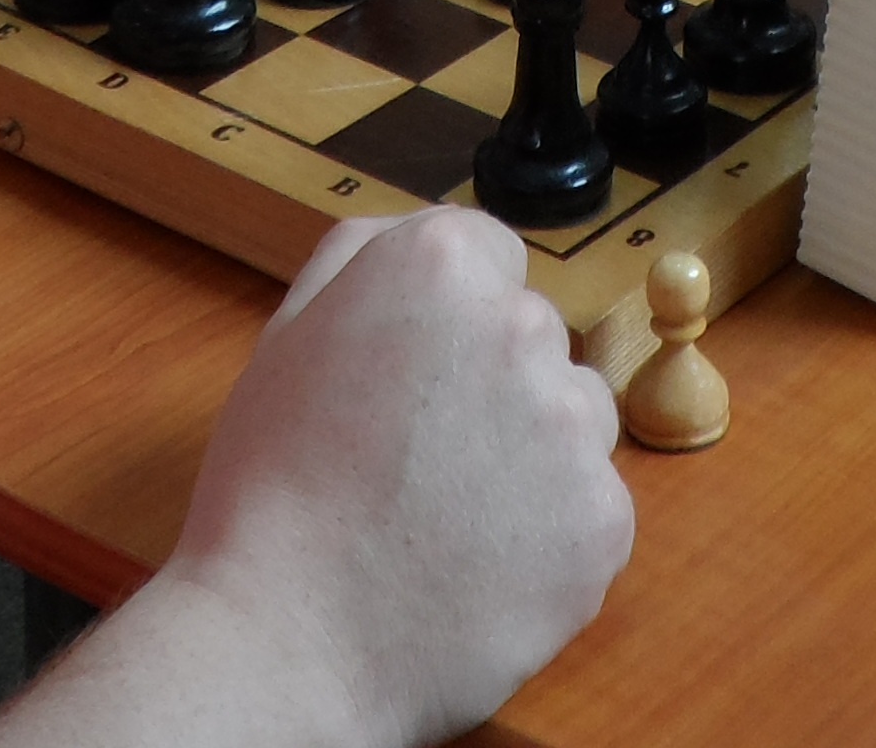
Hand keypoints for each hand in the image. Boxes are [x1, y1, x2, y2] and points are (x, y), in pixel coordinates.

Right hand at [158, 211, 629, 747]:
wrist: (288, 640)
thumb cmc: (272, 497)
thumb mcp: (288, 337)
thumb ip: (363, 259)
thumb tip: (417, 235)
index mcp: (439, 268)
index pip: (488, 254)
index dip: (446, 318)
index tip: (417, 370)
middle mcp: (521, 328)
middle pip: (534, 336)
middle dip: (490, 383)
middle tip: (416, 455)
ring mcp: (572, 427)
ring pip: (573, 418)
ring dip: (530, 453)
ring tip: (444, 514)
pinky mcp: (603, 521)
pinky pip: (589, 509)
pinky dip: (547, 537)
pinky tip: (475, 563)